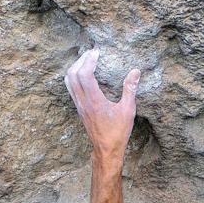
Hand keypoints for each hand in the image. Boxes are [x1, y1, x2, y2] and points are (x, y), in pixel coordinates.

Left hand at [64, 48, 139, 162]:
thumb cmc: (118, 132)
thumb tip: (135, 71)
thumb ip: (130, 89)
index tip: (97, 52)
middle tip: (92, 53)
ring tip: (86, 60)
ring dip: (75, 67)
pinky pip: (71, 88)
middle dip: (81, 60)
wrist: (106, 150)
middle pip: (72, 74)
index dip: (89, 60)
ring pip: (68, 81)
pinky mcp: (79, 108)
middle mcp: (83, 102)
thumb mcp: (128, 110)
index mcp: (95, 101)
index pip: (85, 74)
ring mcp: (79, 105)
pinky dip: (74, 76)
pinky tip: (84, 74)